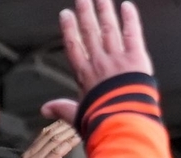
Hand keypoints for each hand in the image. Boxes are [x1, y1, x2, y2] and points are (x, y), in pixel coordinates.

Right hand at [8, 122, 80, 157]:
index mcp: (26, 157)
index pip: (43, 136)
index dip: (58, 127)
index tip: (71, 122)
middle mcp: (28, 156)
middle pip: (48, 134)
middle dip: (65, 125)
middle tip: (80, 118)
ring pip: (53, 140)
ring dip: (69, 132)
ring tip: (82, 125)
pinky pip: (56, 152)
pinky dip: (68, 143)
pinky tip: (78, 138)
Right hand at [41, 0, 153, 123]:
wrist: (121, 123)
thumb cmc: (101, 123)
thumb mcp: (77, 117)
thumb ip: (62, 109)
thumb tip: (45, 110)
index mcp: (85, 75)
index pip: (74, 46)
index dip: (69, 30)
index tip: (66, 15)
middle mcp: (99, 63)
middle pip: (90, 32)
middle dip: (85, 13)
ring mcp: (117, 59)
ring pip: (109, 29)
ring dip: (104, 11)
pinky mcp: (136, 59)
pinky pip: (132, 34)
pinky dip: (130, 19)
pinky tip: (127, 6)